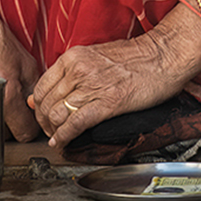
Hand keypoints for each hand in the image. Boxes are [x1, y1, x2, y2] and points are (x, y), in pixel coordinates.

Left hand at [28, 34, 188, 150]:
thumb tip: (51, 91)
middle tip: (48, 132)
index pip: (41, 86)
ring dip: (53, 132)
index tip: (42, 115)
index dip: (38, 106)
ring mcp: (91, 86)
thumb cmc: (134, 57)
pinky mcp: (107, 103)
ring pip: (57, 115)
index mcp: (73, 57)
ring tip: (56, 139)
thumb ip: (72, 71)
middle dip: (43, 122)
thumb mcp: (95, 56)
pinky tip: (62, 144)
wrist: (162, 56)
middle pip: (46, 103)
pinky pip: (75, 124)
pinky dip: (64, 137)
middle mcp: (77, 70)